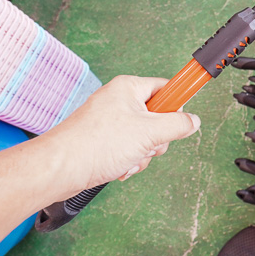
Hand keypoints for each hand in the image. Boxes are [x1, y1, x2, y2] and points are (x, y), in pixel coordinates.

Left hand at [41, 75, 200, 198]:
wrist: (61, 168)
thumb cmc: (95, 144)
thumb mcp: (149, 133)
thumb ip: (177, 125)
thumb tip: (193, 121)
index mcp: (128, 89)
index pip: (165, 88)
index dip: (177, 103)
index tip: (188, 112)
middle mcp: (119, 101)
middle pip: (157, 117)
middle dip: (157, 139)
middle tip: (148, 144)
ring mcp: (110, 122)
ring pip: (144, 138)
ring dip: (142, 154)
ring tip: (128, 159)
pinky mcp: (103, 140)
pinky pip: (129, 149)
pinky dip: (129, 161)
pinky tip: (119, 167)